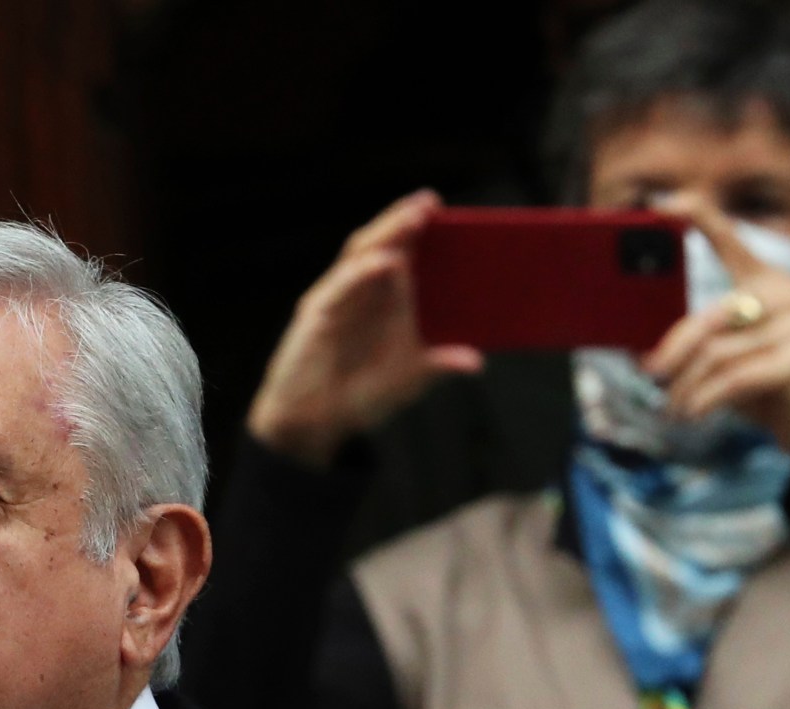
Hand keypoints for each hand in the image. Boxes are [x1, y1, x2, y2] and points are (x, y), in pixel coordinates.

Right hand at [247, 191, 484, 468]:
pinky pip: (340, 287)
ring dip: (386, 233)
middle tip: (430, 202)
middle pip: (382, 243)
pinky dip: (361, 273)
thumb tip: (475, 362)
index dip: (423, 231)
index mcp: (385, 300)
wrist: (313, 425)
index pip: (405, 253)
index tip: (448, 212)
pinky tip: (385, 263)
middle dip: (404, 221)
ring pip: (360, 254)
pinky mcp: (316, 315)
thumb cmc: (357, 396)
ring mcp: (337, 299)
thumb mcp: (408, 379)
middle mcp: (361, 292)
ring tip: (413, 217)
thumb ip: (437, 366)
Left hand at [642, 196, 789, 498]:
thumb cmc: (764, 392)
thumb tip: (635, 348)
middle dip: (670, 355)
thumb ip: (693, 346)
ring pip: (713, 355)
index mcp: (766, 285)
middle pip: (705, 320)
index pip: (731, 241)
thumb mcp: (724, 362)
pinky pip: (731, 379)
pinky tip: (695, 415)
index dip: (698, 218)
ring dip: (685, 389)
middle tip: (652, 377)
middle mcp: (787, 295)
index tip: (661, 204)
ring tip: (677, 408)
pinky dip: (704, 401)